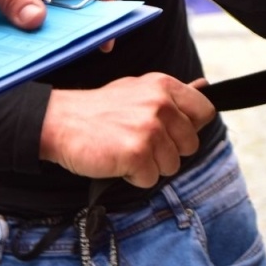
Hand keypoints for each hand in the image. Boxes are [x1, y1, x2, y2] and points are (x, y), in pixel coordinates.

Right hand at [40, 74, 214, 188]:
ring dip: (150, 166)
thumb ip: (173, 94)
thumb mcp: (139, 89)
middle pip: (191, 144)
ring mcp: (150, 129)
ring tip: (126, 150)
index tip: (170, 132)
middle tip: (140, 143)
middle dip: (168, 151)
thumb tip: (205, 87)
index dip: (190, 128)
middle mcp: (161, 105)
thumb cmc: (101, 110)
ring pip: (172, 165)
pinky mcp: (137, 154)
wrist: (61, 121)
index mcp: (165, 86)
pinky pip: (150, 179)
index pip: (205, 111)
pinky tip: (117, 161)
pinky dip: (133, 177)